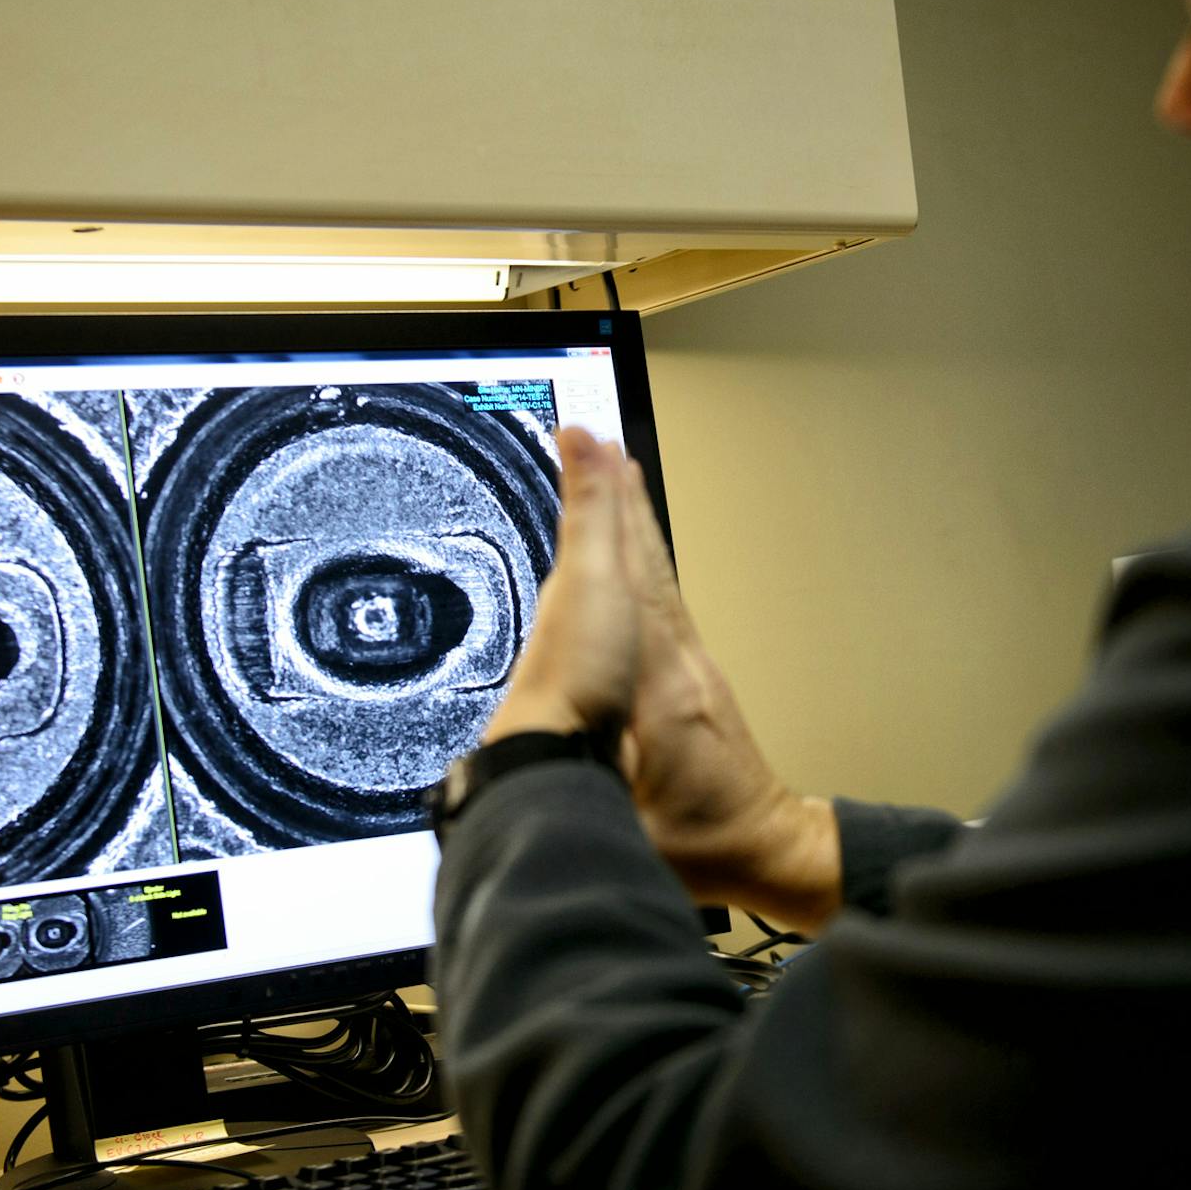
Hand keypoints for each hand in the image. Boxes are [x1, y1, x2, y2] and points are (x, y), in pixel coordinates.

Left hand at [480, 427, 638, 743]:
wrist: (565, 760)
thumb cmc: (575, 670)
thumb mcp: (591, 572)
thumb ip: (590, 505)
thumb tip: (575, 429)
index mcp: (574, 580)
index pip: (593, 514)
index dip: (605, 479)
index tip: (608, 444)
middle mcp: (574, 612)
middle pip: (596, 551)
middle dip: (606, 516)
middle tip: (613, 478)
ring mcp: (586, 653)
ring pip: (604, 595)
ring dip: (613, 566)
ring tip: (621, 547)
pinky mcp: (602, 692)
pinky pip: (617, 640)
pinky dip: (624, 621)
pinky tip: (622, 635)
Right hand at [617, 462, 841, 932]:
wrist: (767, 849)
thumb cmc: (699, 842)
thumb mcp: (623, 819)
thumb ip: (580, 785)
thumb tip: (533, 757)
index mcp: (655, 679)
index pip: (621, 570)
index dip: (598, 509)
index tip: (583, 449)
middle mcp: (676, 657)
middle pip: (641, 556)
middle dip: (613, 495)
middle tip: (592, 435)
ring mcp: (689, 664)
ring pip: (656, 572)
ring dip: (633, 518)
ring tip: (615, 467)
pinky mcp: (694, 678)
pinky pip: (666, 596)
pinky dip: (648, 558)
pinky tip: (639, 546)